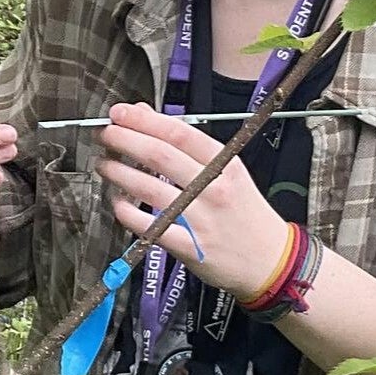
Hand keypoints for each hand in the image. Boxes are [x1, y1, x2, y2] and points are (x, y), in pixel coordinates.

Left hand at [94, 103, 290, 301]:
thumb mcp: (228, 172)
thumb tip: (145, 116)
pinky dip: (126, 211)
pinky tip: (117, 201)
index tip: (120, 113)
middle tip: (104, 134)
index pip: (179, 133)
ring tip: (104, 164)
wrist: (271, 261)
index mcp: (225, 164)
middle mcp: (214, 188)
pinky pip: (149, 226)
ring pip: (149, 188)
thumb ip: (186, 145)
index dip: (144, 120)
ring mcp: (201, 219)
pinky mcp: (189, 248)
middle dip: (124, 140)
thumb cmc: (244, 212)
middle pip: (160, 156)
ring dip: (118, 172)